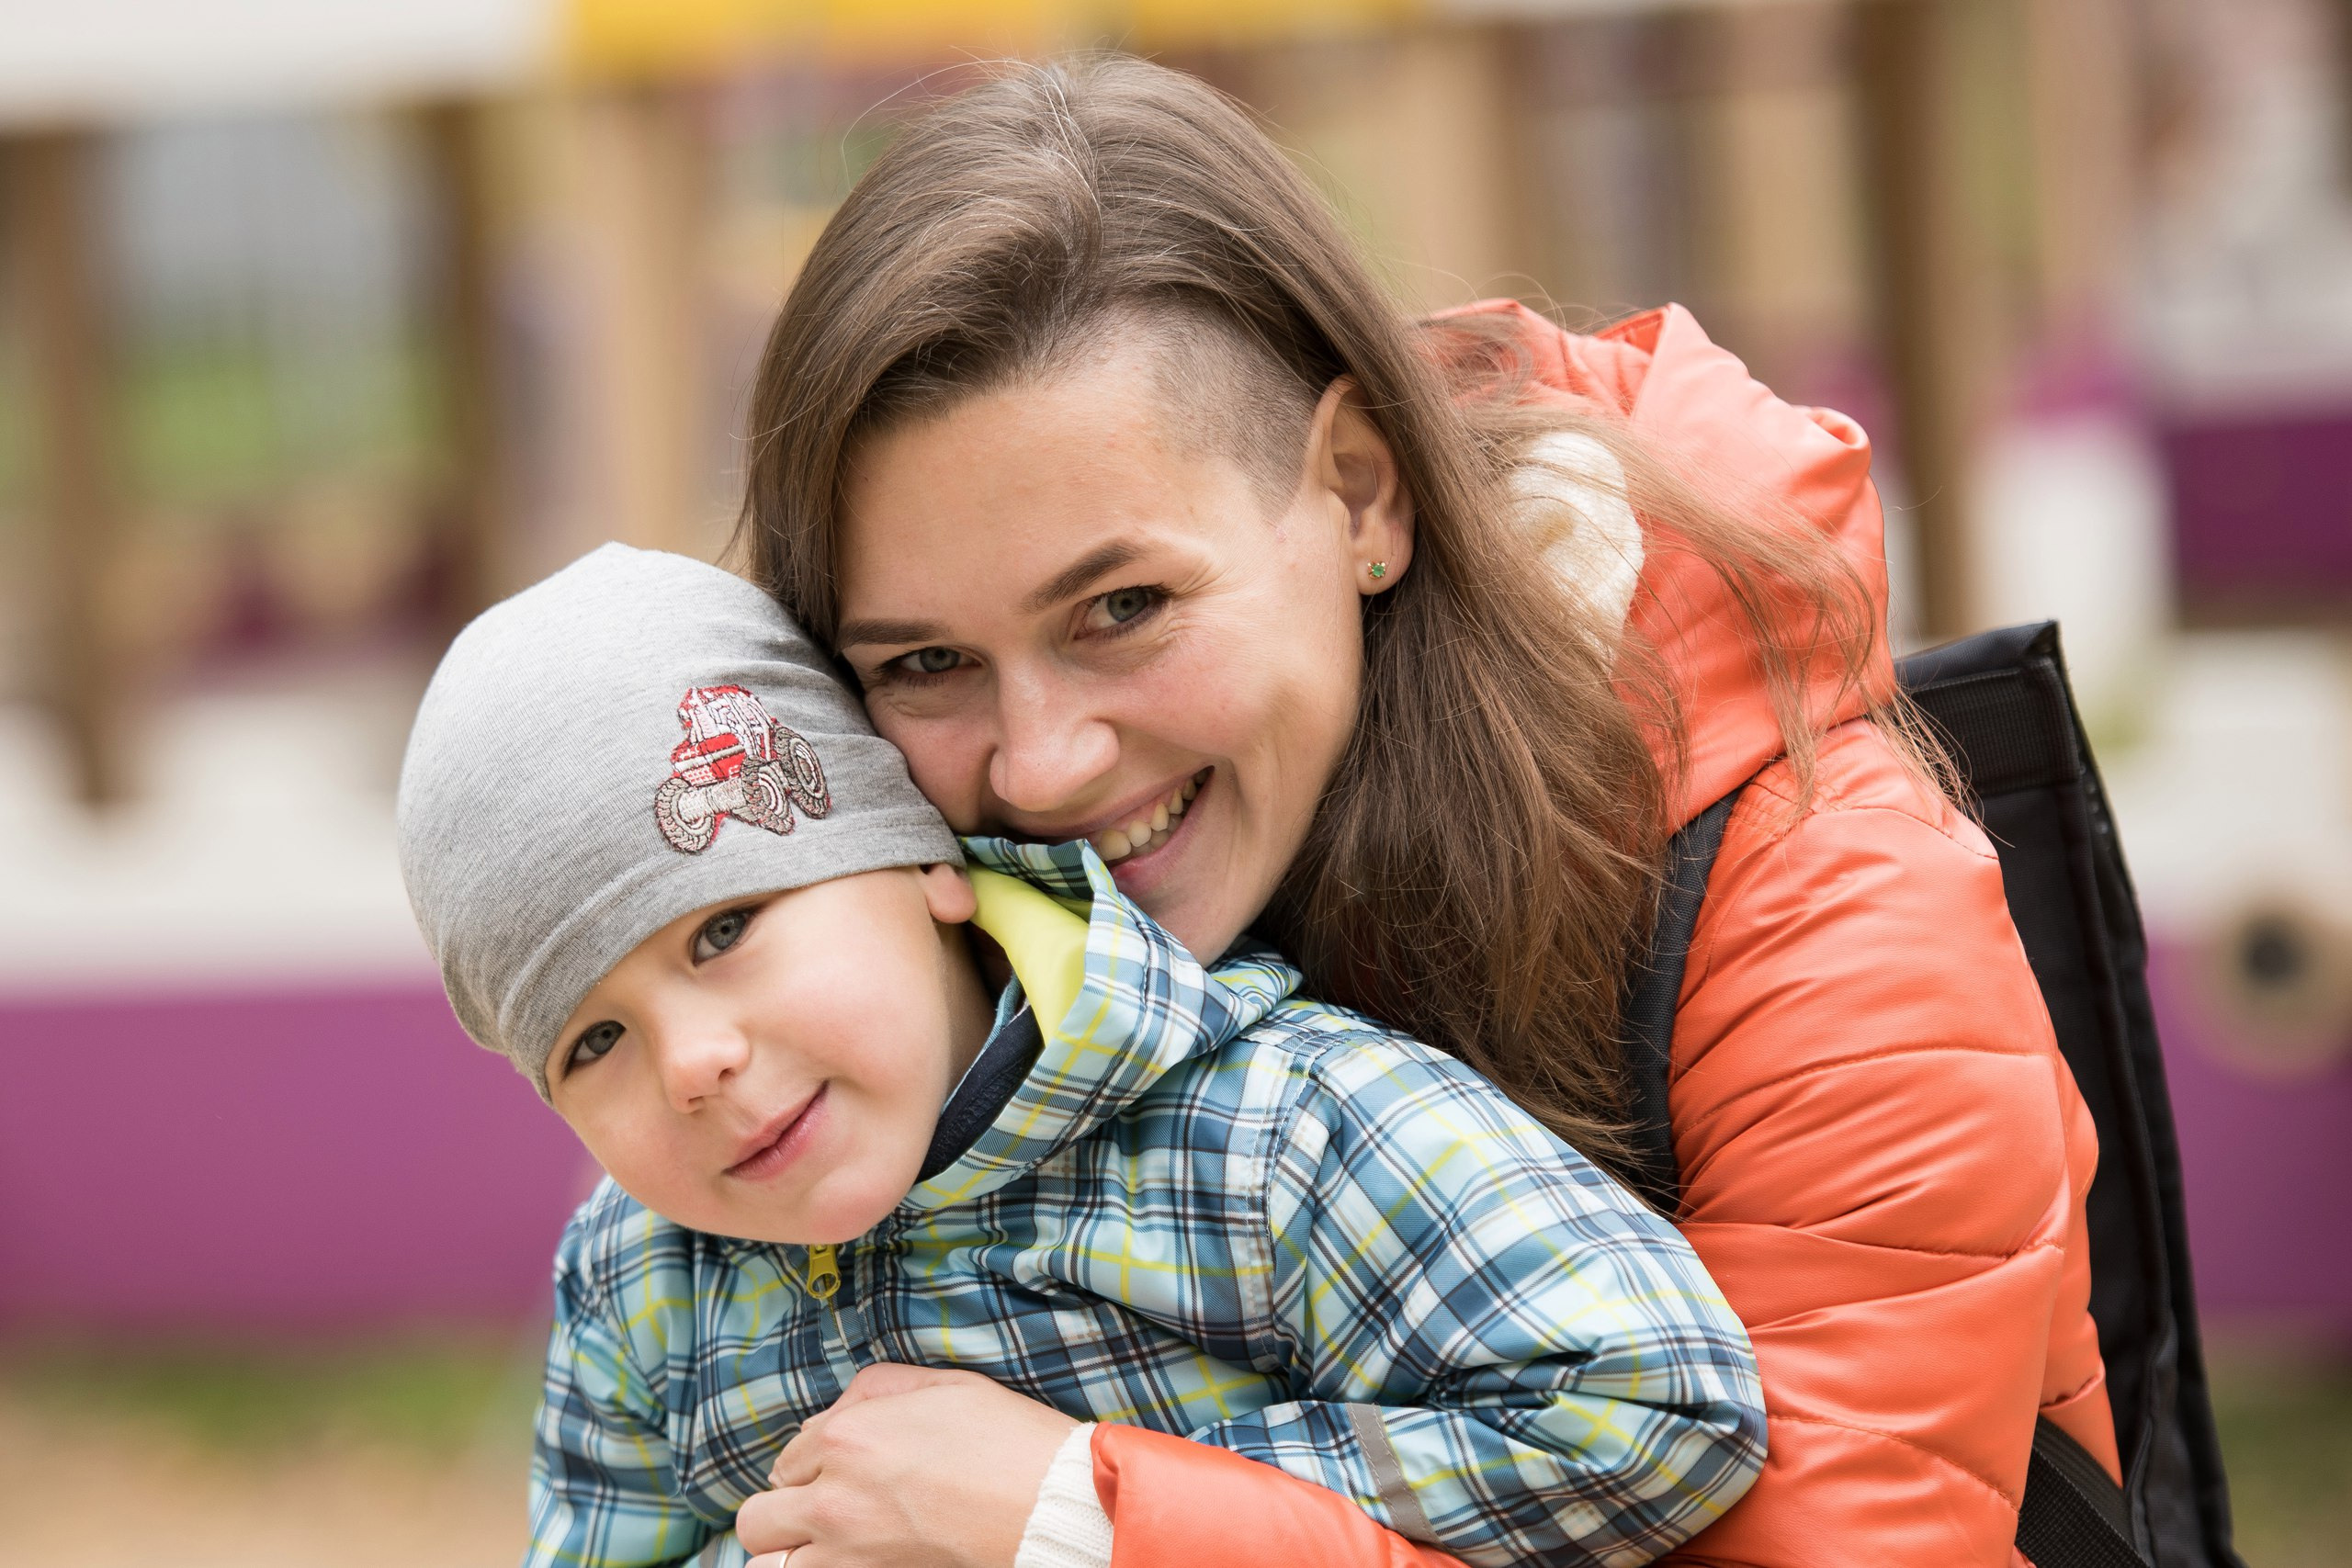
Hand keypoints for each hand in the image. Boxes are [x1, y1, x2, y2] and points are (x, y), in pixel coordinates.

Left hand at [739, 1363, 1080, 1567]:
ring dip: (785, 1552)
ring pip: (766, 1564)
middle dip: (782, 1509)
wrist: (1050, 1506)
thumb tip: (834, 1415)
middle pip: (758, 1517)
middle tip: (819, 1506)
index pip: (788, 1455)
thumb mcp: (940, 1384)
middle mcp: (831, 1498)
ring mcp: (846, 1553)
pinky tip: (840, 1558)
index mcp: (845, 1437)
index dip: (813, 1460)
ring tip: (817, 1544)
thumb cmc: (1005, 1439)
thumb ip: (872, 1389)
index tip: (844, 1466)